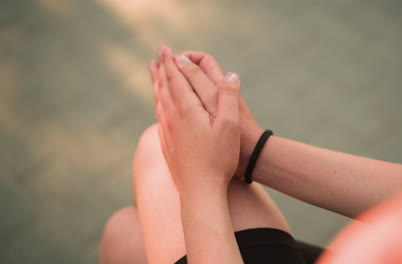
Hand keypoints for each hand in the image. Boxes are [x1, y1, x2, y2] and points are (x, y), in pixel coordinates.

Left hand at [151, 45, 240, 194]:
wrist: (200, 191)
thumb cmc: (218, 159)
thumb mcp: (229, 126)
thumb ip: (229, 97)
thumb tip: (231, 73)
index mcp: (187, 110)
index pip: (176, 80)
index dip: (172, 63)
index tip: (166, 49)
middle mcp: (172, 119)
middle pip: (163, 88)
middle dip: (161, 70)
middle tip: (157, 56)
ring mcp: (167, 133)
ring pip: (159, 102)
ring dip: (156, 85)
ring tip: (153, 74)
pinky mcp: (166, 145)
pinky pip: (159, 117)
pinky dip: (157, 104)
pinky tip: (159, 107)